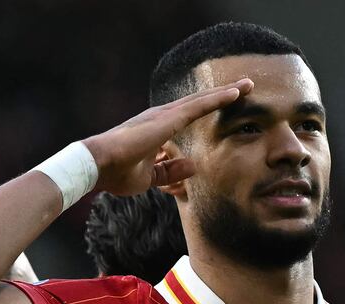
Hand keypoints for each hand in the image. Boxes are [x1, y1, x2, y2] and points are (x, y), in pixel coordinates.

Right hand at [83, 78, 253, 195]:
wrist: (97, 166)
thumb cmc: (116, 173)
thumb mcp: (150, 178)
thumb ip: (170, 172)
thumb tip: (193, 167)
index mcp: (157, 130)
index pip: (188, 117)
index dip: (208, 110)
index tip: (224, 107)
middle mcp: (161, 117)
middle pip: (199, 103)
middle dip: (222, 95)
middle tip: (245, 87)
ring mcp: (164, 116)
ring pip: (202, 100)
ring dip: (226, 92)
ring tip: (247, 85)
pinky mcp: (167, 119)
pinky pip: (199, 106)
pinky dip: (218, 98)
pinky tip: (236, 93)